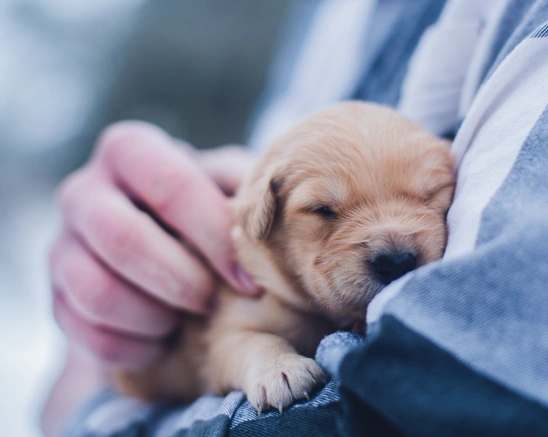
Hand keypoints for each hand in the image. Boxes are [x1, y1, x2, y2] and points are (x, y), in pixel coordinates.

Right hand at [50, 121, 259, 368]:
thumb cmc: (207, 211)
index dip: (215, 238)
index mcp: (130, 151)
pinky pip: (86, 333)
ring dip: (154, 316)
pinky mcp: (56, 296)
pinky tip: (163, 341)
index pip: (171, 186)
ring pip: (95, 290)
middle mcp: (84, 191)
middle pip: (121, 238)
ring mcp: (61, 245)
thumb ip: (247, 187)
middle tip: (212, 302)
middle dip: (179, 280)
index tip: (250, 281)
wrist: (161, 250)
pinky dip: (134, 347)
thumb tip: (281, 205)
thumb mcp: (229, 186)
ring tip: (186, 319)